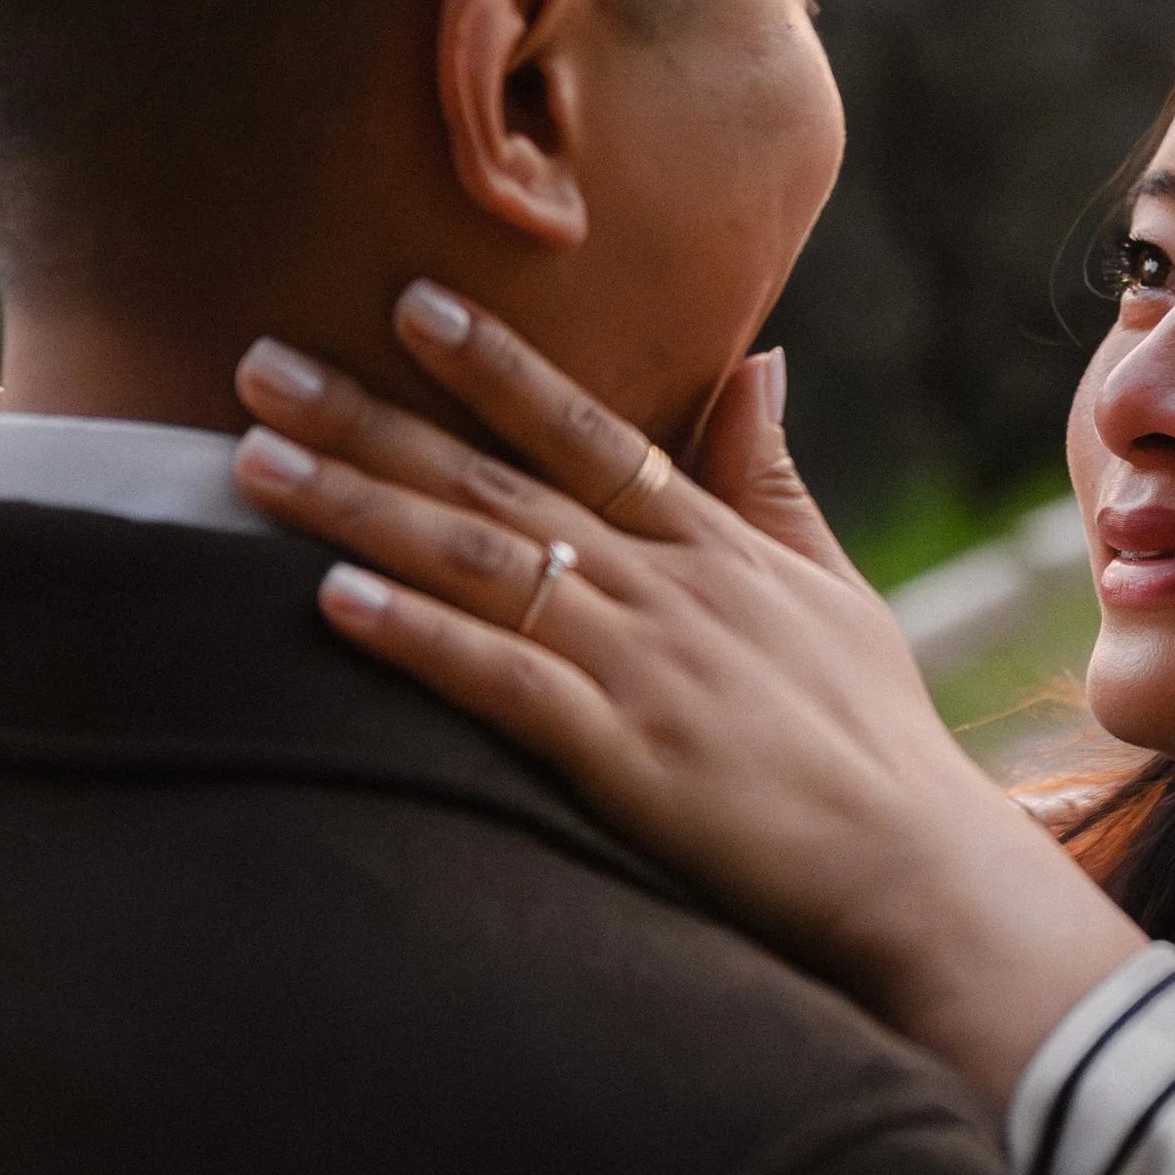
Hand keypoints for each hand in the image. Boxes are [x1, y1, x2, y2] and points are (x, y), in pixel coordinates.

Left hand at [230, 290, 1142, 1106]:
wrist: (918, 874)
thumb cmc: (874, 741)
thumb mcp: (834, 590)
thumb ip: (772, 480)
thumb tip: (759, 359)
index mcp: (715, 545)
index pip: (587, 429)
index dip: (494, 363)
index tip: (407, 300)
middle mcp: (670, 587)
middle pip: (497, 483)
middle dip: (370, 418)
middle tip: (258, 363)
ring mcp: (646, 667)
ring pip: (479, 565)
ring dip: (360, 510)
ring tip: (255, 463)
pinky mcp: (626, 756)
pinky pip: (502, 681)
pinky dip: (416, 638)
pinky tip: (334, 602)